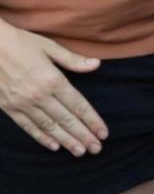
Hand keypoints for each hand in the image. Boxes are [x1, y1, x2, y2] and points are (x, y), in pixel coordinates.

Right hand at [0, 21, 105, 155]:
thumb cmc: (17, 41)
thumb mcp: (47, 46)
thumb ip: (72, 60)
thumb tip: (96, 64)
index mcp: (53, 79)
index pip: (79, 105)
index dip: (93, 121)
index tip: (103, 133)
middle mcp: (39, 94)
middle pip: (67, 120)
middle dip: (84, 136)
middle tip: (97, 149)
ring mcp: (22, 102)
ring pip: (50, 127)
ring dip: (66, 141)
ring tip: (80, 152)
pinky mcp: (8, 107)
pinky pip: (28, 126)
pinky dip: (41, 137)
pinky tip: (54, 146)